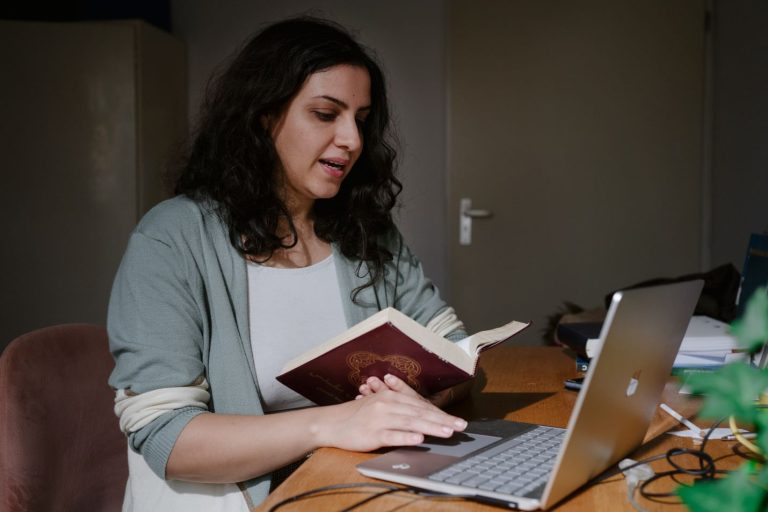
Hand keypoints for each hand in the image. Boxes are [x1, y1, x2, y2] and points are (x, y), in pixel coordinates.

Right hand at [313, 377, 467, 452]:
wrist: (331, 422)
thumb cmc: (358, 416)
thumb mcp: (380, 406)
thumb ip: (400, 409)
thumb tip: (425, 419)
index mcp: (392, 397)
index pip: (421, 406)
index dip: (441, 413)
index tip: (458, 421)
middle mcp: (388, 404)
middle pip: (420, 413)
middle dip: (442, 420)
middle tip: (460, 426)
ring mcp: (380, 418)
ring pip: (410, 422)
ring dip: (431, 427)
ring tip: (447, 432)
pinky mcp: (372, 433)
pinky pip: (393, 435)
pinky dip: (407, 437)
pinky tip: (419, 440)